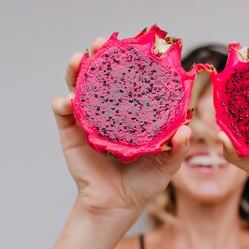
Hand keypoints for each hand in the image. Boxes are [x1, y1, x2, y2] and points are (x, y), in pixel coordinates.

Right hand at [51, 37, 190, 216]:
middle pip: (102, 75)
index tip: (136, 47)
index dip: (131, 61)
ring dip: (76, 70)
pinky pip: (62, 112)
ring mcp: (88, 118)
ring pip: (78, 86)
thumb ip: (178, 148)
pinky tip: (68, 101)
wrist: (117, 206)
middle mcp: (110, 110)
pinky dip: (62, 102)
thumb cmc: (144, 182)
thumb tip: (186, 130)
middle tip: (101, 43)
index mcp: (133, 112)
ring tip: (79, 59)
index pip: (131, 80)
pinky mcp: (70, 132)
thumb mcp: (167, 164)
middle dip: (99, 54)